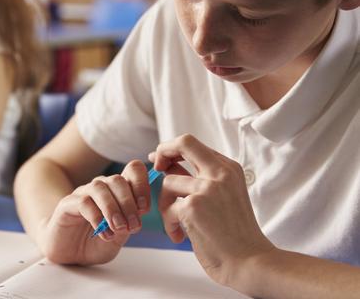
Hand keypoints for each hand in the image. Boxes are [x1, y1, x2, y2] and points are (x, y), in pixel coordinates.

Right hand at [40, 160, 151, 264]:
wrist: (68, 254)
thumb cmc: (95, 243)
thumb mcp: (119, 237)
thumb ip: (128, 225)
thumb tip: (137, 214)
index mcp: (116, 192)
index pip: (132, 170)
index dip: (142, 183)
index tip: (145, 208)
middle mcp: (100, 188)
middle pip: (117, 180)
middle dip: (129, 203)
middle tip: (134, 226)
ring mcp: (83, 194)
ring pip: (100, 188)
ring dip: (113, 208)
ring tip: (119, 228)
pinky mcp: (68, 204)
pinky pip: (84, 202)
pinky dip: (97, 217)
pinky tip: (104, 234)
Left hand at [150, 134, 275, 288]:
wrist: (250, 262)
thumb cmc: (236, 235)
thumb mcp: (224, 196)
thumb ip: (200, 179)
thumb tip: (168, 165)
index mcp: (229, 169)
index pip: (193, 144)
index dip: (172, 149)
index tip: (161, 161)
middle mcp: (220, 173)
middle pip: (183, 143)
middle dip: (162, 152)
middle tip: (156, 168)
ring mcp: (207, 188)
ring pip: (168, 182)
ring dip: (165, 206)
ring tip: (176, 225)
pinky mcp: (194, 206)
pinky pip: (168, 208)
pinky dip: (169, 224)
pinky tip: (179, 237)